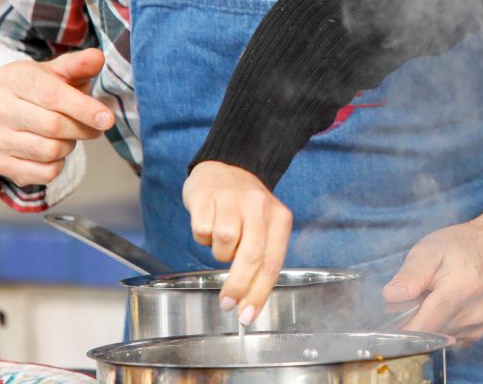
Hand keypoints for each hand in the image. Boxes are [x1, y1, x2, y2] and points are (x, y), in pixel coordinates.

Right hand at [0, 48, 113, 185]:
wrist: (12, 111)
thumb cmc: (43, 88)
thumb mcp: (60, 71)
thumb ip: (79, 65)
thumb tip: (97, 57)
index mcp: (12, 78)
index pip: (51, 95)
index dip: (83, 108)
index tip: (108, 118)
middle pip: (53, 126)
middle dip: (82, 128)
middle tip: (93, 126)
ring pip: (49, 151)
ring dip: (70, 145)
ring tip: (68, 134)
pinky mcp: (0, 164)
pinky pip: (44, 173)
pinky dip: (59, 165)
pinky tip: (54, 151)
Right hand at [182, 161, 292, 325]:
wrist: (225, 167)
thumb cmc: (245, 206)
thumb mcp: (264, 225)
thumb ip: (261, 256)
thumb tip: (249, 298)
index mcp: (279, 216)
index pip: (273, 261)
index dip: (259, 292)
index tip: (247, 315)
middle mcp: (259, 206)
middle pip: (251, 256)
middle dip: (238, 286)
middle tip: (227, 303)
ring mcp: (233, 200)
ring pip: (224, 245)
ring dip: (219, 252)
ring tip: (221, 237)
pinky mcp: (208, 197)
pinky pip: (203, 232)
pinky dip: (203, 236)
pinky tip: (208, 223)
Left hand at [384, 205, 482, 344]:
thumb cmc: (461, 246)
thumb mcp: (431, 249)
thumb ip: (411, 273)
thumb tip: (391, 296)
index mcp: (460, 290)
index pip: (425, 326)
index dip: (400, 331)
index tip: (386, 326)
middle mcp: (473, 315)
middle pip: (427, 334)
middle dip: (411, 322)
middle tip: (412, 298)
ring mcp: (477, 328)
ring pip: (435, 339)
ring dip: (425, 324)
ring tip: (430, 298)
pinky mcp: (477, 334)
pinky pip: (446, 339)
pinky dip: (437, 327)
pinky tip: (442, 307)